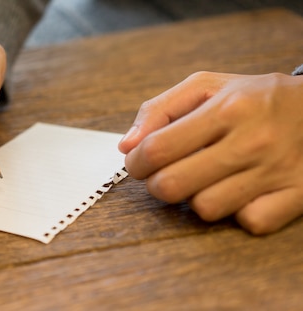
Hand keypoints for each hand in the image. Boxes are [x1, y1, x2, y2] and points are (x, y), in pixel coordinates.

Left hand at [118, 71, 302, 233]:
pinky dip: (238, 213)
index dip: (136, 162)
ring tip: (205, 180)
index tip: (139, 162)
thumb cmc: (253, 98)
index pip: (156, 150)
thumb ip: (159, 110)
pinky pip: (249, 222)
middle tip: (166, 173)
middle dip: (157, 184)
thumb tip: (126, 146)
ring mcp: (276, 171)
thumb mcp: (206, 86)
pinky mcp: (298, 194)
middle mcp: (252, 140)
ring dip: (196, 199)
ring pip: (205, 209)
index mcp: (226, 109)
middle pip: (172, 185)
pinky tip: (238, 193)